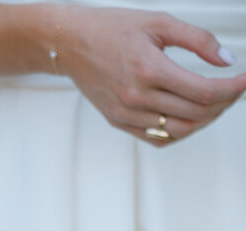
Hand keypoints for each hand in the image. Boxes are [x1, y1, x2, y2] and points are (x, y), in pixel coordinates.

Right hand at [51, 5, 245, 145]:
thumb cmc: (112, 29)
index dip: (231, 89)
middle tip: (236, 89)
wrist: (71, 44)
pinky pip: (159, 138)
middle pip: (196, 113)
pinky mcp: (120, 122)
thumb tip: (226, 59)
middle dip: (224, 102)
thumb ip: (198, 39)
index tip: (244, 80)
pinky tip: (191, 116)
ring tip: (217, 103)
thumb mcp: (160, 22)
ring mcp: (127, 114)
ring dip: (206, 119)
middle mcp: (137, 97)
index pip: (203, 91)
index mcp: (149, 69)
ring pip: (180, 130)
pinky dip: (182, 131)